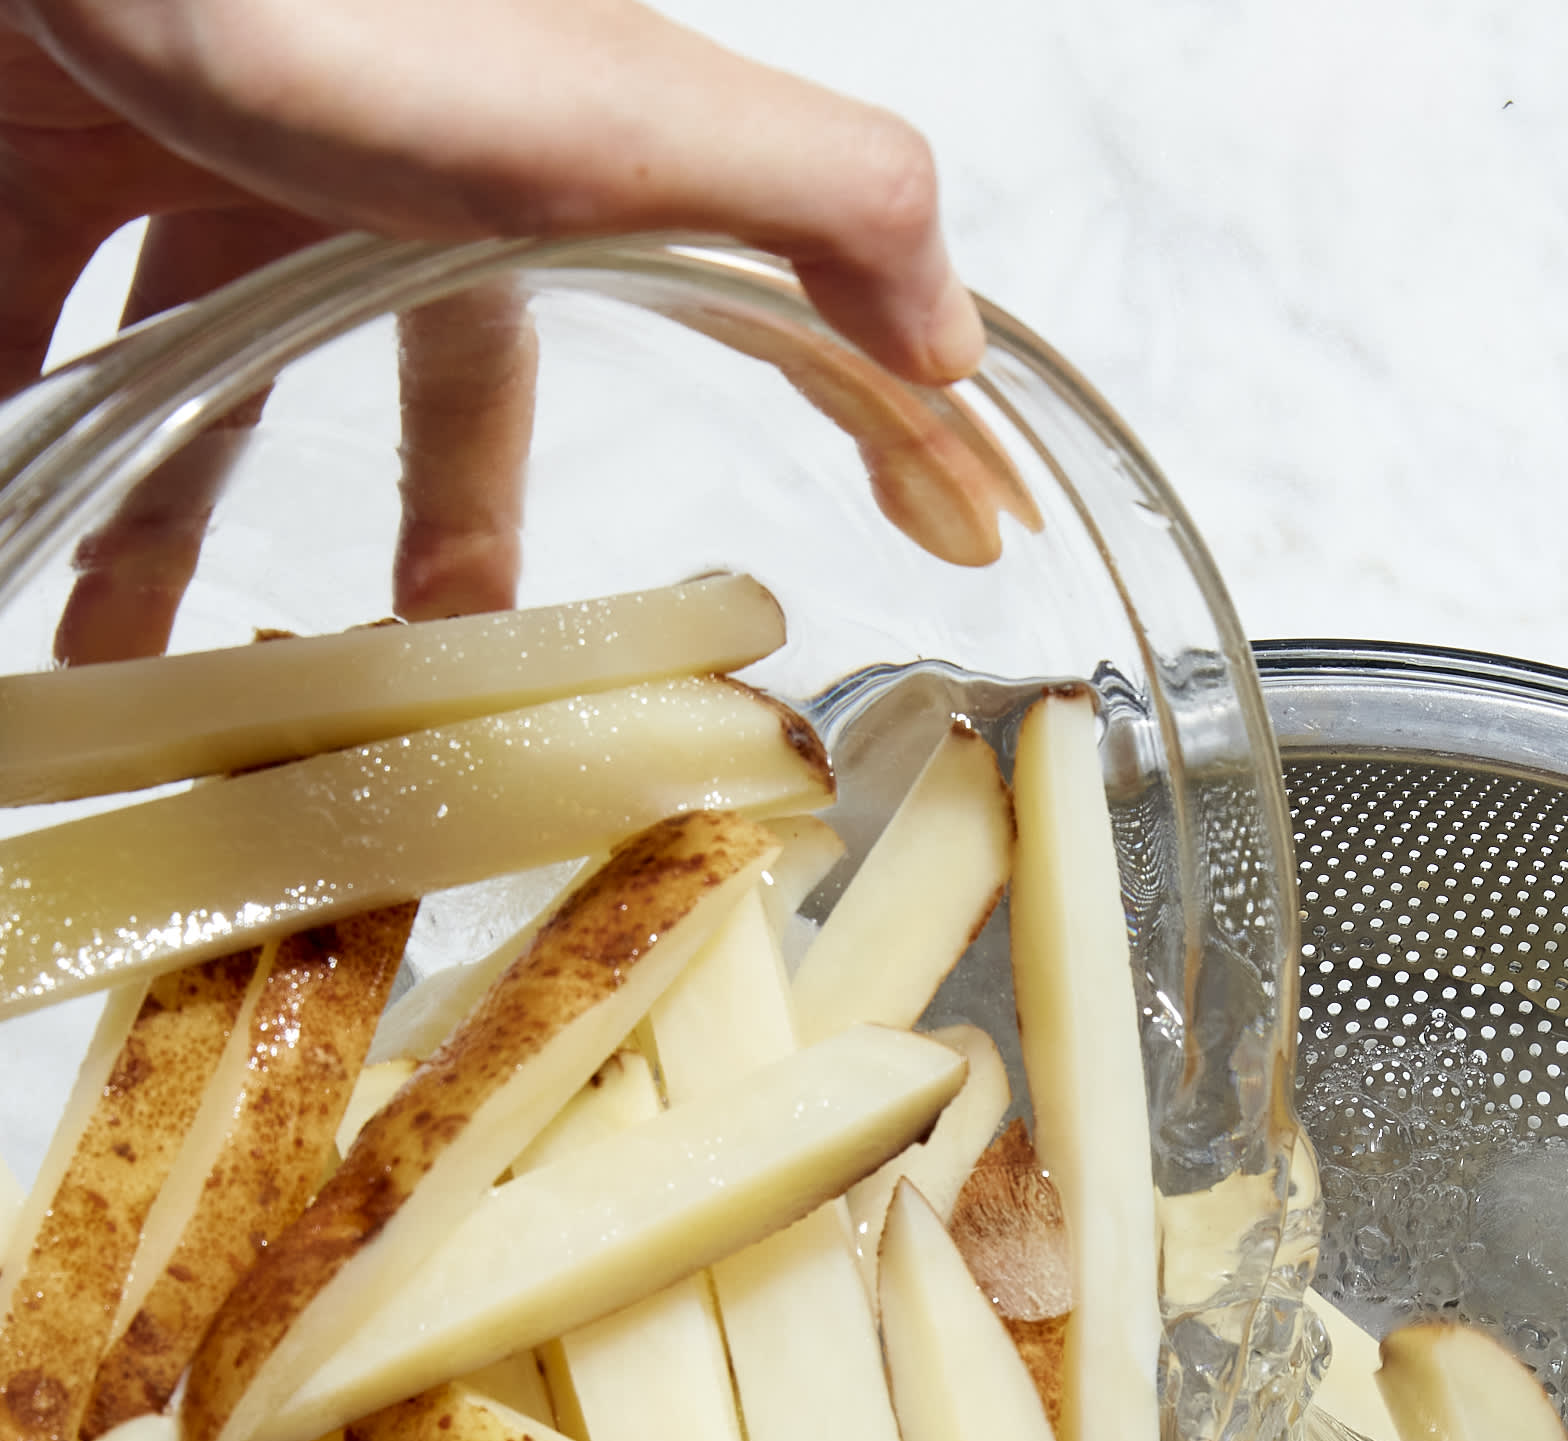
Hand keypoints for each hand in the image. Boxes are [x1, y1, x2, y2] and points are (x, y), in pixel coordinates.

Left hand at [1, 0, 988, 643]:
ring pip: (196, 383)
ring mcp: (184, 154)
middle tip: (410, 685)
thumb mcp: (619, 114)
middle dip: (424, 548)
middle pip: (416, 392)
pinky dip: (28, 445)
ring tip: (129, 678)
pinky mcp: (35, 146)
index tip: (854, 555)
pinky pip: (34, 322)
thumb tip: (959, 332)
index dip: (783, 424)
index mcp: (513, 170)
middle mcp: (360, 160)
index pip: (683, 312)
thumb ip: (811, 193)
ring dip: (169, 543)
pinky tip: (17, 542)